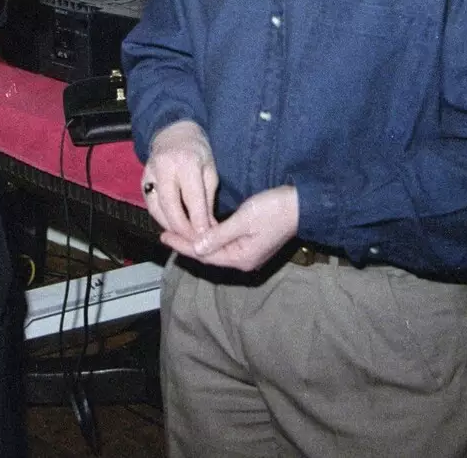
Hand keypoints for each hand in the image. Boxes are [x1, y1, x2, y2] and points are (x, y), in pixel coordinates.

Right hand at [140, 120, 218, 244]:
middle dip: (182, 229)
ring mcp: (150, 173)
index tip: (207, 237)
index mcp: (186, 161)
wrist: (173, 133)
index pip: (192, 198)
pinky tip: (172, 227)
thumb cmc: (197, 151)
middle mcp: (164, 167)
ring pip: (156, 208)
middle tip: (194, 243)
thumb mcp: (210, 170)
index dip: (199, 220)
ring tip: (184, 239)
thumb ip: (208, 200)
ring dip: (170, 227)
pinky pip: (150, 205)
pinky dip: (161, 219)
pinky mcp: (142, 180)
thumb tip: (209, 228)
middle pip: (170, 206)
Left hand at [174, 185, 297, 271]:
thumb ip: (219, 235)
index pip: (204, 255)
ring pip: (215, 250)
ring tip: (178, 232)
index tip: (164, 235)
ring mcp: (248, 253)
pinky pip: (224, 245)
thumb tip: (197, 248)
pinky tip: (201, 230)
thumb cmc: (274, 210)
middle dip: (187, 244)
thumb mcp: (244, 220)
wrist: (302, 206)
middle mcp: (243, 260)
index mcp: (240, 258)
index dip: (183, 245)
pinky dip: (210, 237)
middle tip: (166, 233)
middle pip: (208, 255)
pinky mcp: (251, 244)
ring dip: (197, 241)